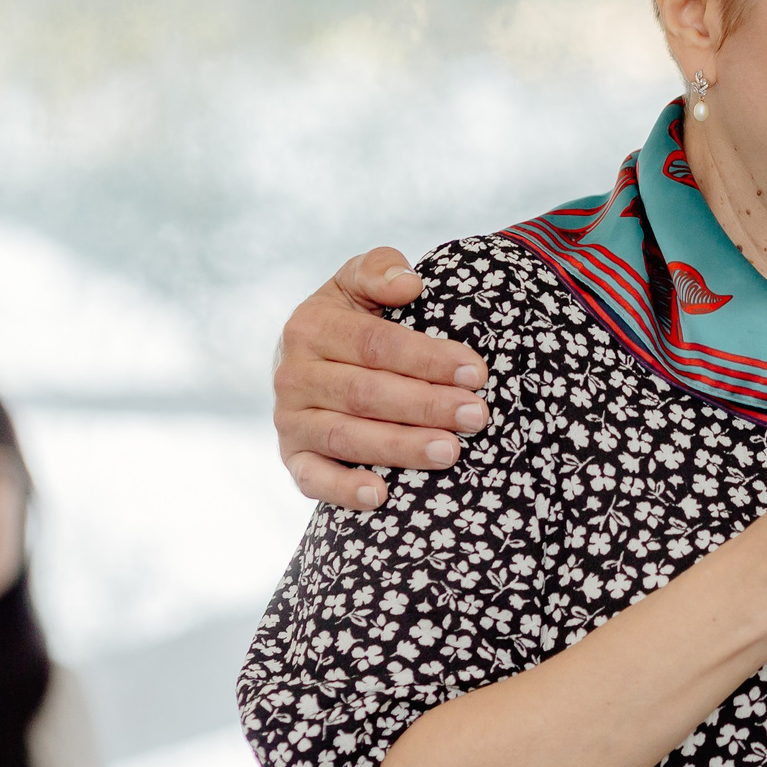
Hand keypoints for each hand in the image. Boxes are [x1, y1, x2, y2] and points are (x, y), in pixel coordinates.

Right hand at [275, 248, 492, 509]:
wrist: (311, 361)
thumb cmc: (352, 318)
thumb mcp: (358, 282)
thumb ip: (379, 269)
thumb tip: (409, 284)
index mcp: (311, 326)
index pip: (376, 344)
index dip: (428, 359)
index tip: (476, 371)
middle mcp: (293, 375)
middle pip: (366, 393)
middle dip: (427, 405)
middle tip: (476, 415)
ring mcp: (290, 420)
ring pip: (346, 437)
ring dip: (401, 447)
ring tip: (451, 451)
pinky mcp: (293, 458)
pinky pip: (313, 479)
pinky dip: (344, 490)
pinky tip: (382, 496)